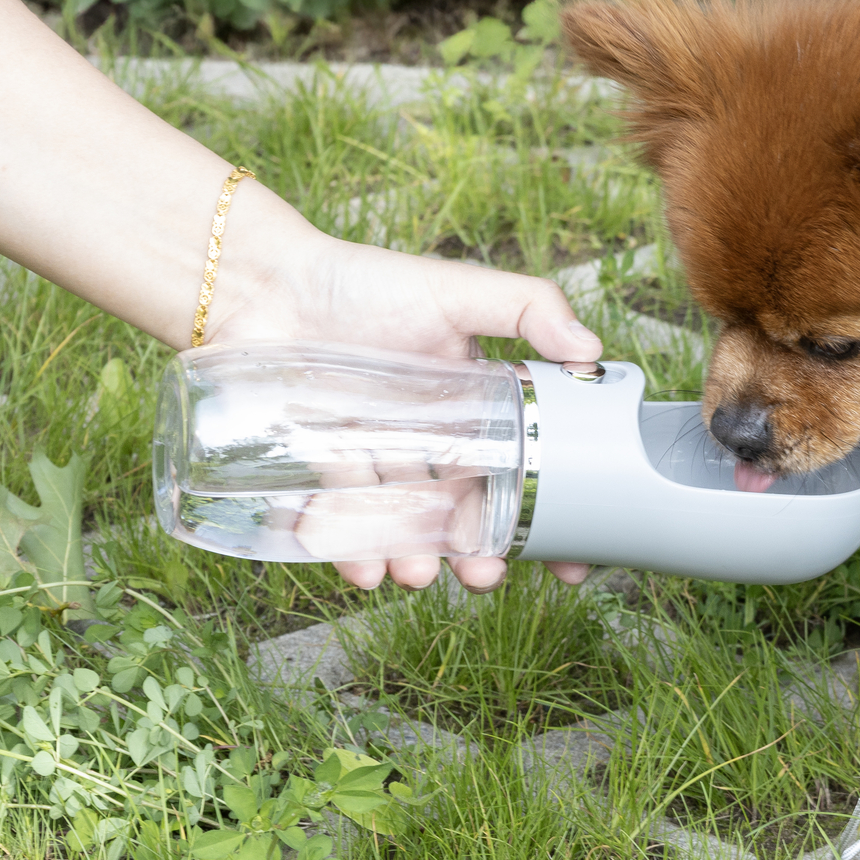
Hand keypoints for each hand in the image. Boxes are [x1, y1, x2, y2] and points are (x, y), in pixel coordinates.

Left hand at [204, 225, 599, 593]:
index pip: (521, 469)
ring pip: (406, 527)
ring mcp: (376, 462)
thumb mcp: (458, 289)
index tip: (572, 561)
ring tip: (417, 573)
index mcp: (474, 408)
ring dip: (416, 559)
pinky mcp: (321, 473)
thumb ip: (530, 309)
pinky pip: (340, 524)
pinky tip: (363, 568)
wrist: (266, 287)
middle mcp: (430, 443)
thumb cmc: (365, 283)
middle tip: (485, 576)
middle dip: (479, 554)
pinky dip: (351, 552)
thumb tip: (592, 351)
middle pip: (465, 513)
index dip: (547, 516)